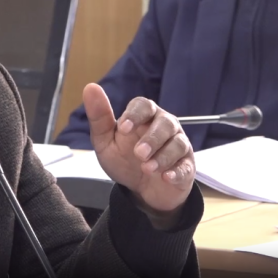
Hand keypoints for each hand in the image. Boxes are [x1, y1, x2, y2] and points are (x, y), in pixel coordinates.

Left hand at [84, 83, 194, 219]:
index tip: (123, 128)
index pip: (144, 105)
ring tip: (147, 168)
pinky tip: (166, 177)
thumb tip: (90, 87)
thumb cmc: (124, 159)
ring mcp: (178, 146)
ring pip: (178, 143)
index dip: (135, 114)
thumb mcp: (105, 141)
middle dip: (152, 138)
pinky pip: (186, 165)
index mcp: (144, 116)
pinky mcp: (187, 166)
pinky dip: (177, 171)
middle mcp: (164, 126)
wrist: (140, 190)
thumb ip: (99, 117)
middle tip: (139, 153)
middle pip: (165, 123)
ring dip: (163, 156)